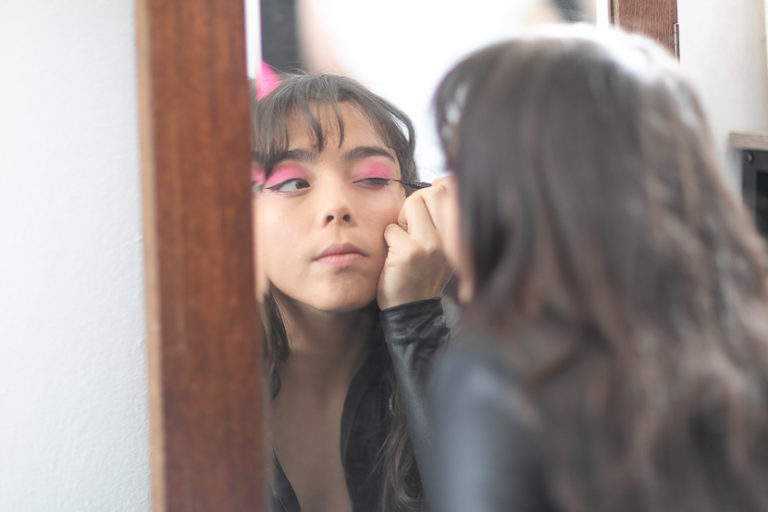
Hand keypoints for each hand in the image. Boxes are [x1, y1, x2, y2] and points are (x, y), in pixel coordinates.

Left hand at [377, 177, 454, 308]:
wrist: (411, 309)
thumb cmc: (422, 274)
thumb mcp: (443, 247)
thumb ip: (442, 217)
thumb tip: (440, 181)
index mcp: (459, 236)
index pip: (453, 191)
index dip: (438, 187)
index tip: (428, 199)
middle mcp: (450, 239)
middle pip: (432, 192)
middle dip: (416, 203)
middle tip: (411, 226)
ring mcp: (430, 245)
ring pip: (412, 203)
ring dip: (402, 220)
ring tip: (404, 241)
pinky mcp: (408, 252)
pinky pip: (391, 228)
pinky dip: (388, 239)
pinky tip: (395, 257)